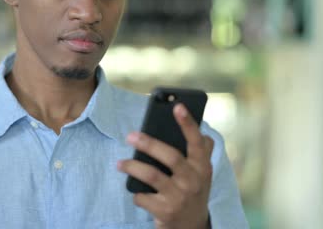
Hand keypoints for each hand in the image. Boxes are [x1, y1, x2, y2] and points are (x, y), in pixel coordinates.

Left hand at [117, 104, 213, 228]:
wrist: (191, 228)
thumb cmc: (192, 192)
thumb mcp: (202, 174)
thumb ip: (201, 152)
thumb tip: (198, 128)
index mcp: (202, 167)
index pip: (197, 142)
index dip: (188, 124)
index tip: (177, 106)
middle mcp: (194, 181)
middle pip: (170, 156)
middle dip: (149, 143)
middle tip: (130, 136)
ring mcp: (180, 197)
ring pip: (152, 176)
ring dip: (133, 167)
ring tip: (119, 164)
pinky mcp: (166, 212)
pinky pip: (143, 197)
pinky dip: (135, 193)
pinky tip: (134, 190)